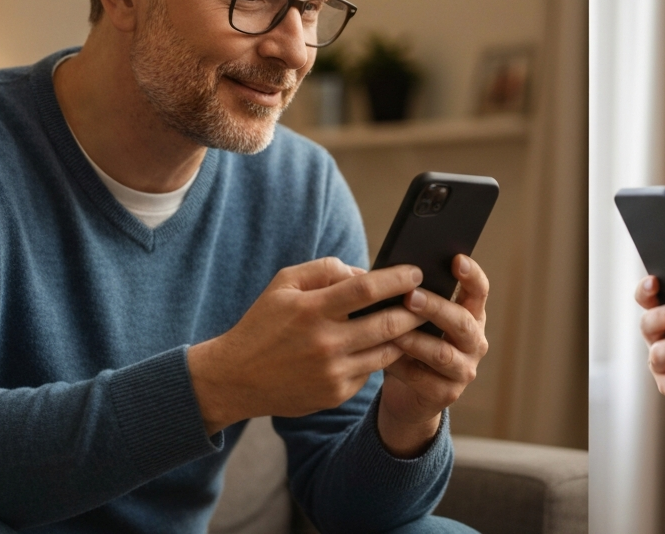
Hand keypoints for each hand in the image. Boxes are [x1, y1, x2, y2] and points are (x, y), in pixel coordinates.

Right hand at [187, 257, 425, 435]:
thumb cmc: (263, 323)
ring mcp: (333, 372)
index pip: (367, 289)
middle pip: (388, 323)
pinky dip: (380, 356)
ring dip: (405, 335)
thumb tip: (364, 272)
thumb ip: (324, 270)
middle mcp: (325, 343)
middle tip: (429, 300)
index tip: (416, 272)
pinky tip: (384, 345)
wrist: (235, 378)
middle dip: (415, 310)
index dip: (397, 279)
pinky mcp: (336, 394)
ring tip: (414, 321)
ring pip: (388, 350)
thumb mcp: (283, 284)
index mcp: (312, 310)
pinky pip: (371, 370)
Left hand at [377, 254, 490, 456]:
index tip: (456, 260)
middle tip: (410, 296)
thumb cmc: (410, 343)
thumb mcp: (416, 319)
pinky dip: (402, 366)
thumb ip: (414, 298)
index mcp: (471, 316)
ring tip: (392, 330)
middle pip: (462, 321)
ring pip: (443, 353)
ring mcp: (464, 369)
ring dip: (416, 340)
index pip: (479, 291)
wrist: (408, 394)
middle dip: (436, 307)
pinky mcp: (447, 394)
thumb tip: (391, 272)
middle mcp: (475, 342)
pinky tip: (384, 357)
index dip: (472, 275)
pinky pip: (423, 378)